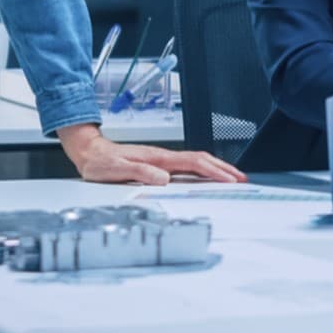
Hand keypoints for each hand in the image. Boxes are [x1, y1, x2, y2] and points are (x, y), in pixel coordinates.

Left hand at [57, 123, 245, 184]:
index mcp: (157, 158)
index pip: (193, 163)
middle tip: (242, 179)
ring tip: (233, 178)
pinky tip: (208, 177)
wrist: (90, 152)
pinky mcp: (160, 163)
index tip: (229, 180)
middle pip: (201, 159)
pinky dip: (204, 170)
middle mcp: (163, 157)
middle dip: (223, 169)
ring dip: (216, 169)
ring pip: (197, 161)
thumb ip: (139, 173)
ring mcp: (163, 159)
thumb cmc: (101, 162)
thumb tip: (163, 179)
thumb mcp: (116, 170)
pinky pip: (188, 166)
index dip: (213, 171)